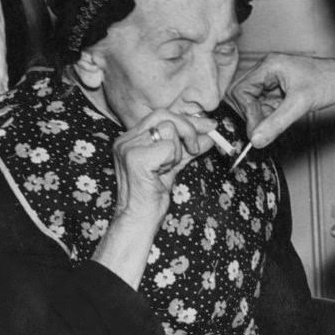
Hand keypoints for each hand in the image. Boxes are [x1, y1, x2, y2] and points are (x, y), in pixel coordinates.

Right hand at [93, 110, 214, 287]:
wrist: (138, 220)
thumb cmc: (151, 197)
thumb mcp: (172, 166)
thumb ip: (188, 148)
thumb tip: (209, 135)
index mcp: (131, 139)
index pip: (161, 116)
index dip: (188, 120)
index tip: (209, 126)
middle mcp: (126, 140)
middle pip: (164, 115)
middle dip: (188, 129)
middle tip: (196, 147)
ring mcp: (128, 147)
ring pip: (168, 130)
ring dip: (177, 151)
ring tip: (166, 169)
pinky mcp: (135, 158)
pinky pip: (168, 148)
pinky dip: (172, 160)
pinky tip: (161, 174)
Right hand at [228, 50, 334, 148]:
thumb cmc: (330, 81)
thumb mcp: (300, 104)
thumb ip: (276, 123)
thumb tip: (256, 138)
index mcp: (269, 65)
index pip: (241, 90)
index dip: (247, 112)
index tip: (255, 131)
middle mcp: (269, 70)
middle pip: (245, 96)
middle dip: (252, 115)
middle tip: (261, 131)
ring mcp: (274, 80)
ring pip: (255, 103)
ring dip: (262, 117)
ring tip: (276, 124)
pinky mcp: (281, 89)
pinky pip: (266, 105)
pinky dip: (270, 116)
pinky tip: (281, 120)